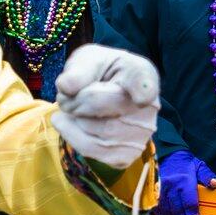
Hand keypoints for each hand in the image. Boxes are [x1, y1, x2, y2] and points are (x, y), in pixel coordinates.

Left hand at [51, 45, 159, 171]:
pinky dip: (72, 135)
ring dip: (72, 119)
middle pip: (99, 104)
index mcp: (140, 74)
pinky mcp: (126, 155)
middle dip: (74, 99)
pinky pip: (91, 149)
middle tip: (68, 96)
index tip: (141, 98)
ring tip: (72, 108)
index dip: (143, 92)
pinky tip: (72, 123)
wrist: (103, 97)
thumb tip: (66, 86)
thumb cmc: (98, 72)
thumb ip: (79, 68)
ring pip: (93, 130)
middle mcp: (149, 107)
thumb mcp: (88, 60)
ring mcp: (140, 135)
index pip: (144, 85)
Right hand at [155, 152, 215, 214]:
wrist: (169, 154)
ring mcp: (163, 188)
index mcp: (185, 181)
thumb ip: (208, 176)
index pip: (189, 203)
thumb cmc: (186, 162)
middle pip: (177, 209)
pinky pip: (157, 204)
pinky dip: (160, 213)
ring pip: (166, 208)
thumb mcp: (200, 166)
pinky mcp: (156, 189)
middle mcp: (173, 186)